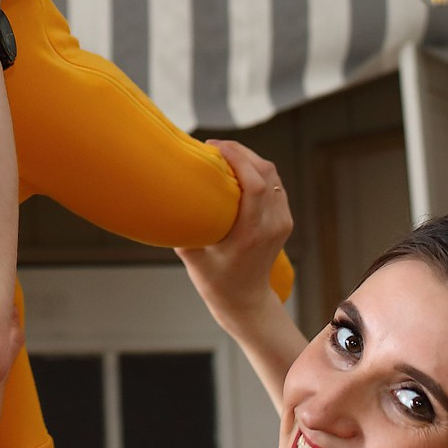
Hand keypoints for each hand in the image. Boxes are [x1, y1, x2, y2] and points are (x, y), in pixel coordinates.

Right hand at [177, 142, 293, 323]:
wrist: (245, 301)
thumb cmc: (214, 281)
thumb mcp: (192, 255)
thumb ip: (182, 225)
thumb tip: (162, 194)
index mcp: (251, 234)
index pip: (255, 184)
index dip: (237, 157)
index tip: (214, 146)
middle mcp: (272, 225)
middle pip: (266, 172)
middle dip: (241, 151)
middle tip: (214, 146)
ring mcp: (282, 222)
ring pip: (273, 175)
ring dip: (250, 158)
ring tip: (224, 154)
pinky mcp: (284, 220)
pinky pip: (275, 184)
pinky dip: (257, 171)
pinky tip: (238, 169)